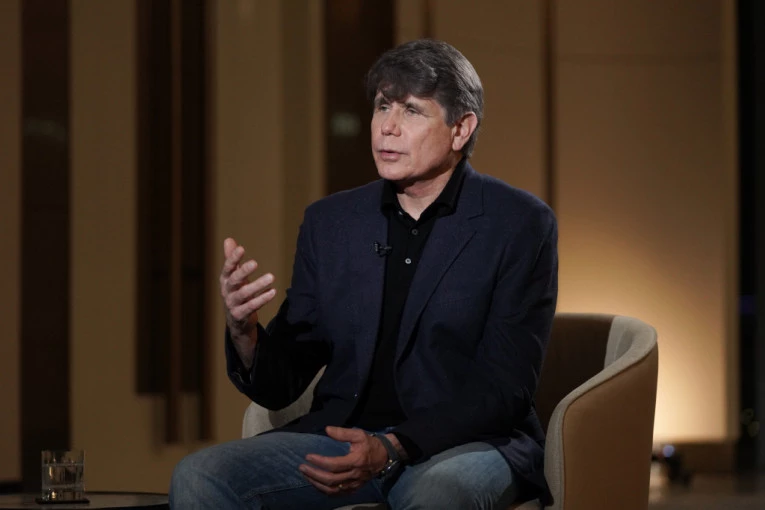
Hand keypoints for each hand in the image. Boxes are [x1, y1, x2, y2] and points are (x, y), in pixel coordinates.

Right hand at [219, 237, 276, 367]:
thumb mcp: (234, 276)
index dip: (233, 258)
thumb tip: (228, 239)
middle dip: (243, 271)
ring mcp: (232, 304)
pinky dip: (262, 299)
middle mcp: (226, 291)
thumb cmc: (237, 293)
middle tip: (255, 262)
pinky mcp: (240, 315)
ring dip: (258, 285)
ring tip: (271, 277)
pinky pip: (252, 306)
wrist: (236, 321)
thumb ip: (232, 259)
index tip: (241, 248)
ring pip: (244, 294)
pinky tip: (273, 291)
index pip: (227, 268)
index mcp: (224, 280)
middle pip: (233, 280)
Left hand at [299, 426, 389, 494]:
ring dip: (316, 484)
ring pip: (332, 490)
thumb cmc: (370, 444)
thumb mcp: (359, 434)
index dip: (319, 462)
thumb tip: (327, 429)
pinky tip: (316, 484)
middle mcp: (354, 475)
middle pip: (330, 479)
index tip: (308, 456)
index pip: (333, 465)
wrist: (385, 456)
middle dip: (313, 474)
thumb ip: (342, 433)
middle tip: (302, 467)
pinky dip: (324, 491)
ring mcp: (354, 484)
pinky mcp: (354, 488)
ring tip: (306, 476)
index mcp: (355, 461)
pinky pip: (337, 494)